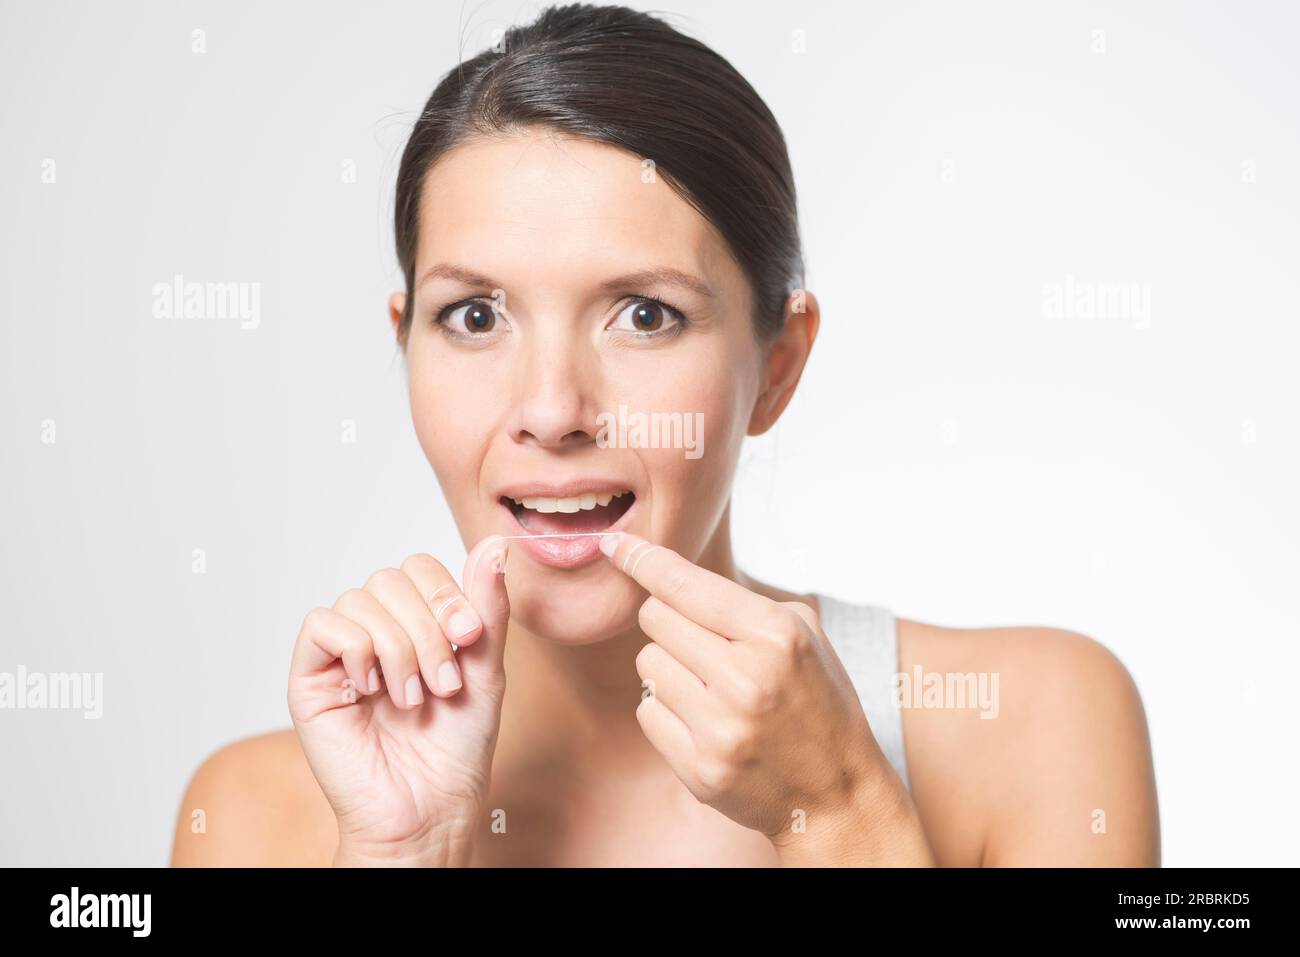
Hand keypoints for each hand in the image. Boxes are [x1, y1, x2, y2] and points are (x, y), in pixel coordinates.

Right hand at [288, 535, 510, 865]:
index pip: (420, 568)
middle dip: (426, 628)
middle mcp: (375, 631)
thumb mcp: (486, 668)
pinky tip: (373, 690)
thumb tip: (495, 545)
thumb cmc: (456, 747)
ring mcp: (341, 653)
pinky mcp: (310, 677)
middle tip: (444, 682)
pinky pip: (323, 624)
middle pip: (390, 578)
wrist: (429, 809)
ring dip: (399, 649)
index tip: (471, 638)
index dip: (446, 593)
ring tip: (413, 699)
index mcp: (415, 623)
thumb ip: (487, 606)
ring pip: (360, 599)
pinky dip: (358, 650)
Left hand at [600, 532, 931, 864]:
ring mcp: (721, 729)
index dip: (643, 558)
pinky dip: (666, 710)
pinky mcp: (699, 770)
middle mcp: (747, 680)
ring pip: (647, 664)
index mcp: (777, 636)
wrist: (837, 794)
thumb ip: (741, 603)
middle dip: (671, 620)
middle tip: (703, 642)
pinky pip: (646, 712)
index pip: (686, 584)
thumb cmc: (817, 701)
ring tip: (710, 687)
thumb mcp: (803, 636)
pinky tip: (703, 721)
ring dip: (670, 668)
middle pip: (655, 618)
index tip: (614, 544)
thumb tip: (665, 575)